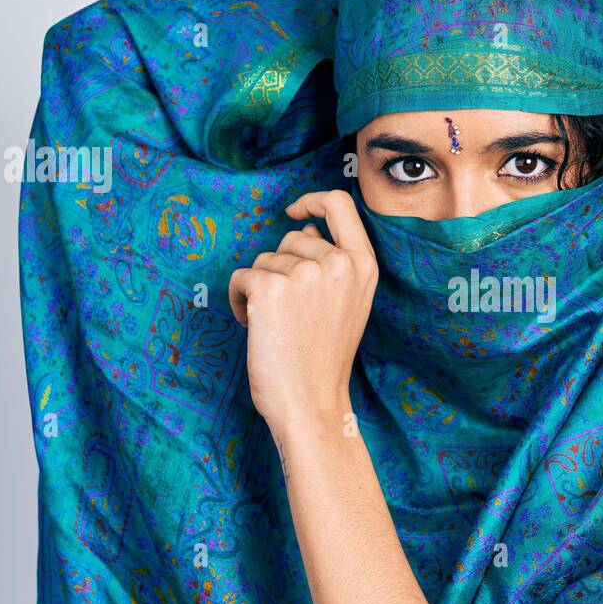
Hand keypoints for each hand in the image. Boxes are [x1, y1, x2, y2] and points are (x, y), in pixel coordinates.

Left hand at [228, 189, 377, 431]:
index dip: (313, 201)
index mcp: (363, 265)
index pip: (339, 204)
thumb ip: (335, 265)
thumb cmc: (325, 358)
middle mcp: (337, 263)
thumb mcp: (348, 303)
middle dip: (280, 267)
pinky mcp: (269, 289)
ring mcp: (303, 274)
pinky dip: (239, 300)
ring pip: (264, 260)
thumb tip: (306, 231)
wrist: (311, 402)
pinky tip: (253, 326)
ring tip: (274, 324)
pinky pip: (241, 277)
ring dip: (259, 287)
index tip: (295, 212)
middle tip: (288, 310)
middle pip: (292, 239)